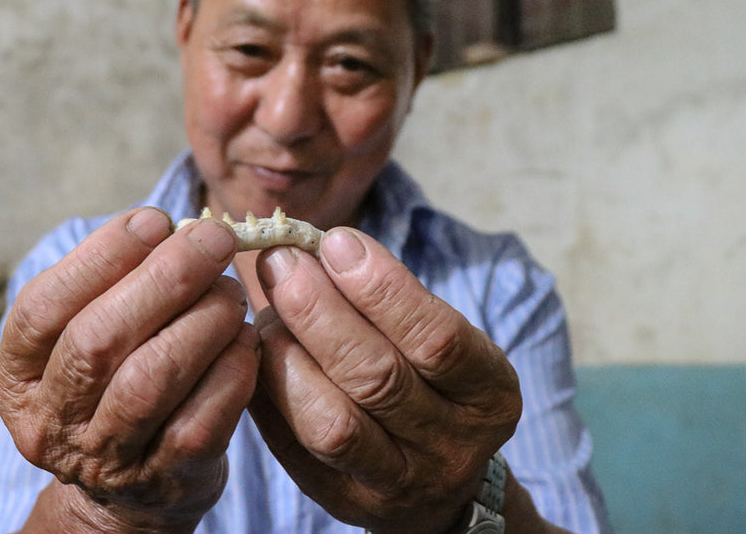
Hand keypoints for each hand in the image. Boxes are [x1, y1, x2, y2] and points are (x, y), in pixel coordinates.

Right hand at [0, 209, 259, 532]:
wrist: (130, 490)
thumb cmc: (114, 377)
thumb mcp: (88, 332)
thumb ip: (114, 282)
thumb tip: (171, 227)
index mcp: (17, 376)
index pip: (42, 307)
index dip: (101, 256)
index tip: (155, 219)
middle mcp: (50, 422)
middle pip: (99, 340)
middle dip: (164, 278)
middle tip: (214, 240)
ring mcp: (106, 457)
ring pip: (150, 379)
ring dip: (202, 321)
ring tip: (232, 291)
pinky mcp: (165, 478)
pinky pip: (201, 419)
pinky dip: (231, 370)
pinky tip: (247, 338)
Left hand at [249, 228, 521, 533]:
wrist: (436, 479)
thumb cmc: (429, 378)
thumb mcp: (438, 336)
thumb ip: (390, 297)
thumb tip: (317, 245)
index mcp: (489, 394)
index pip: (439, 340)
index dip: (383, 288)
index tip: (336, 242)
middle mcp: (451, 447)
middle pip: (378, 379)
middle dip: (320, 311)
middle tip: (280, 262)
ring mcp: (397, 484)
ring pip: (332, 424)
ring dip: (289, 356)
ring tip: (266, 310)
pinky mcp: (343, 502)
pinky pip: (294, 448)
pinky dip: (269, 392)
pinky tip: (255, 351)